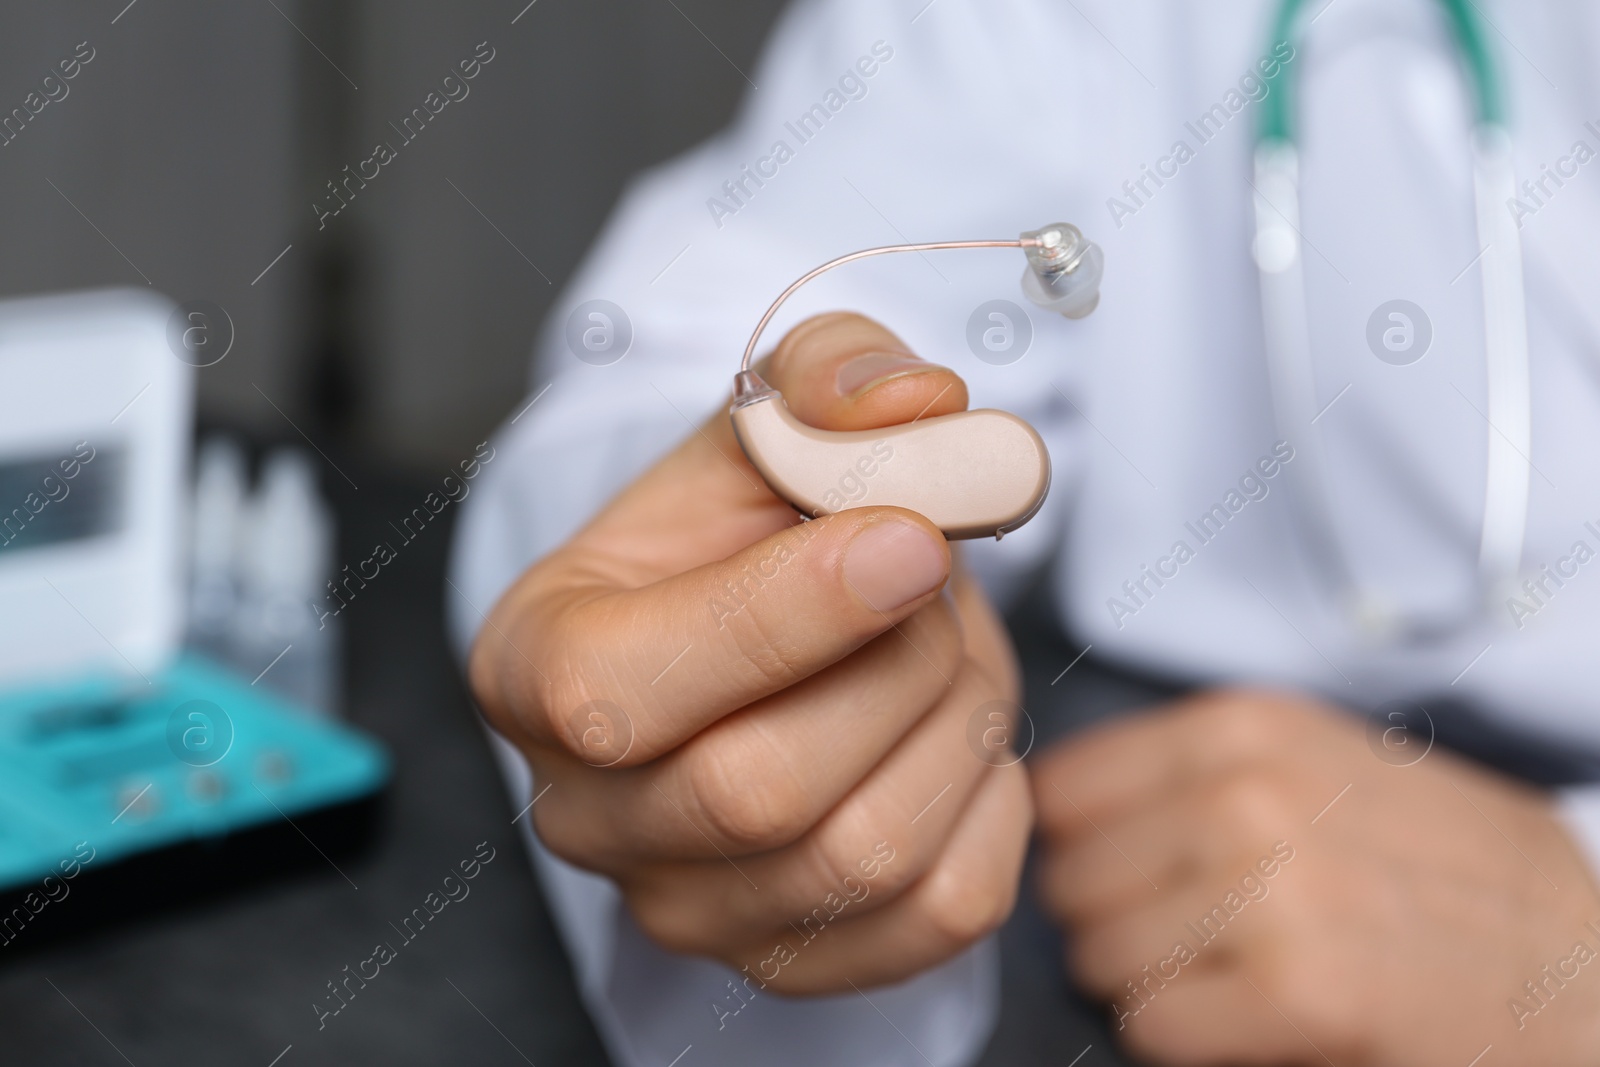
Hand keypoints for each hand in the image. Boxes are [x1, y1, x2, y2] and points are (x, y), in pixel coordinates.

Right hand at [469, 313, 1031, 995]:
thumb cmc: (743, 523)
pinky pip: (945, 911)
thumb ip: (826, 377)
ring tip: (945, 644)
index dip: (787, 617)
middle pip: (760, 794)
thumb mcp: (766, 415)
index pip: (625, 696)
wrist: (758, 620)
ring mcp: (687, 907)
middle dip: (897, 665)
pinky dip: (993, 803)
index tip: (912, 535)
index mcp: (537, 669)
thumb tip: (919, 407)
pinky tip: (958, 729)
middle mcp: (587, 816)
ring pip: (866, 857)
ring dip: (958, 722)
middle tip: (935, 576)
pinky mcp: (795, 958)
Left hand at [1032, 689, 1599, 1065]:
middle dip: (1109, 923)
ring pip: (1099, 958)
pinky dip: (1183, 1040)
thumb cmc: (1439, 868)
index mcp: (1243, 727)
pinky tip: (1252, 1022)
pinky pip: (1152, 1026)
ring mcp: (1273, 889)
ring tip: (1226, 980)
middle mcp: (1246, 793)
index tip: (1125, 878)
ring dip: (1145, 986)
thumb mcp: (1319, 764)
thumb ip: (1198, 771)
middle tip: (1188, 942)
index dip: (1083, 848)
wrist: (1582, 961)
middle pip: (1070, 880)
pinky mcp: (1300, 990)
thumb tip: (1056, 806)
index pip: (1061, 790)